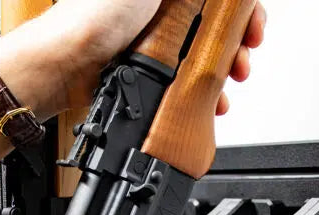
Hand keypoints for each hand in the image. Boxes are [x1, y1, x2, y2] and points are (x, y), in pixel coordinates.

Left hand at [0, 0, 266, 116]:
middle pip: (218, 26)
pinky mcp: (150, 73)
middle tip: (244, 57)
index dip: (242, 11)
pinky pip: (186, 83)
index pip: (218, 0)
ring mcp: (157, 42)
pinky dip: (203, 93)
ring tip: (230, 82)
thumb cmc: (94, 14)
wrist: (66, 63)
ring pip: (205, 57)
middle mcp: (163, 11)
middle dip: (238, 43)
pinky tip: (211, 101)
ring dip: (225, 72)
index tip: (253, 26)